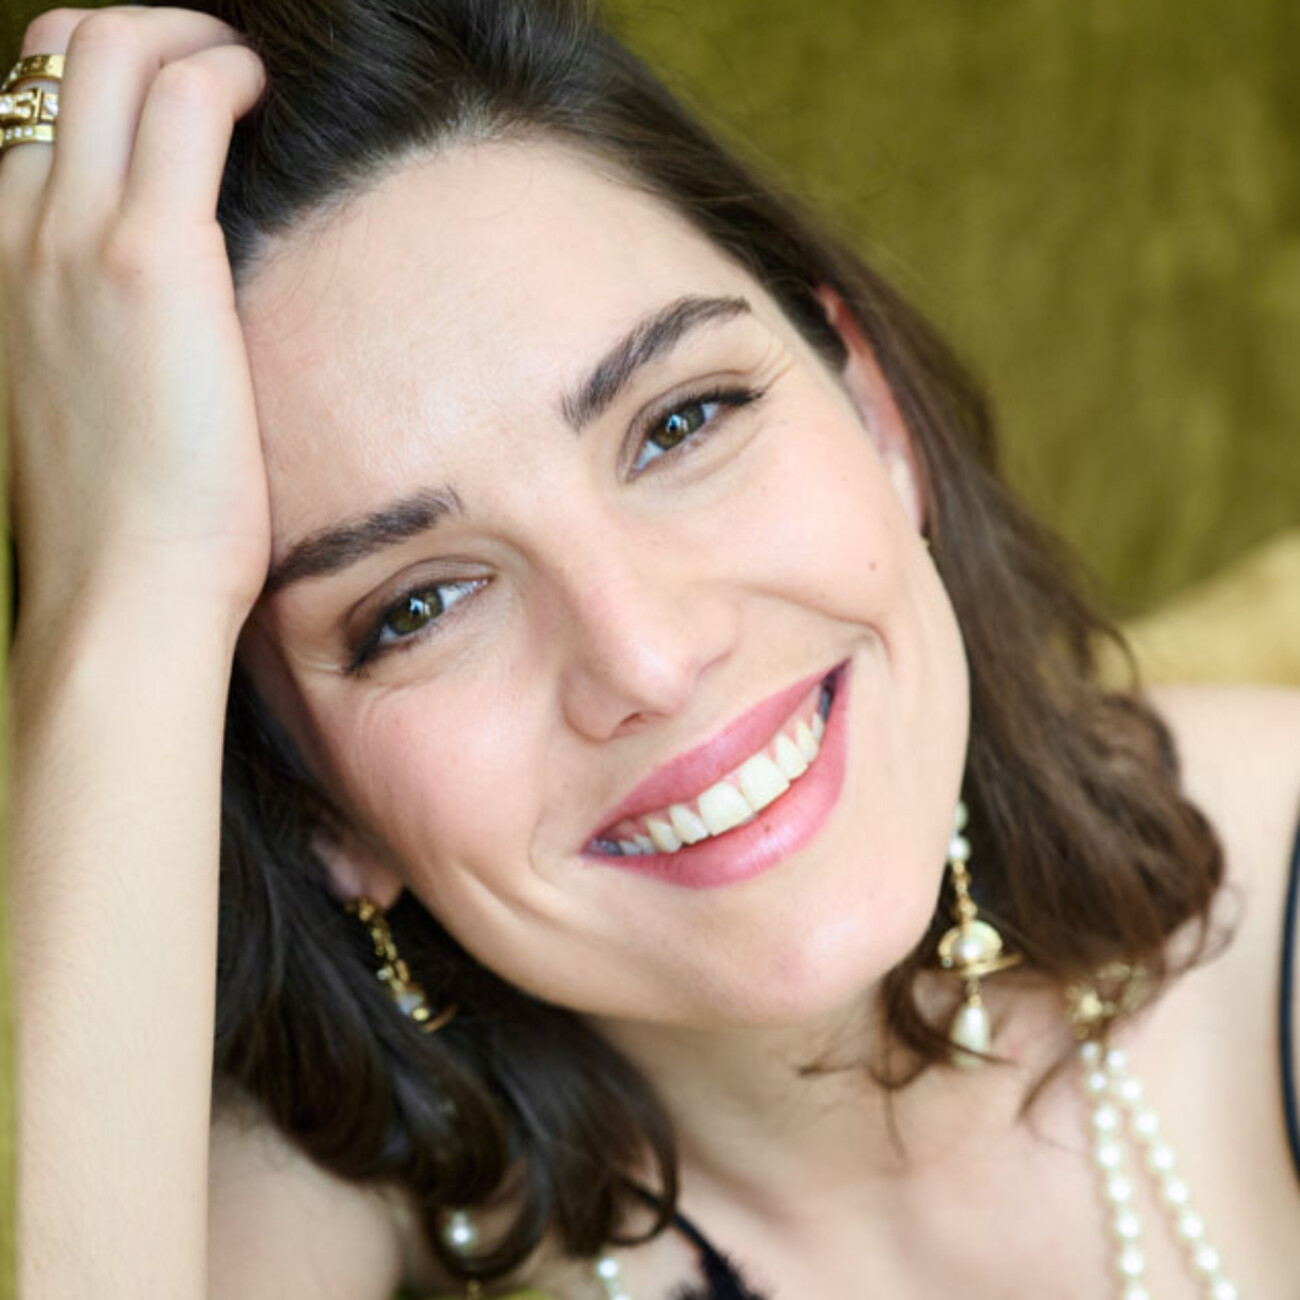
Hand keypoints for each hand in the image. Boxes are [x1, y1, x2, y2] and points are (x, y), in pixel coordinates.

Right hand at [1, 5, 269, 644]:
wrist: (119, 586)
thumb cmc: (119, 516)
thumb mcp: (70, 398)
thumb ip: (84, 323)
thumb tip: (147, 299)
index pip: (26, 111)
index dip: (99, 78)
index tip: (170, 96)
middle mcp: (13, 228)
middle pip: (61, 54)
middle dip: (145, 30)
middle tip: (217, 65)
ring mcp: (73, 236)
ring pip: (113, 53)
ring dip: (189, 37)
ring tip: (245, 72)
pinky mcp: (152, 261)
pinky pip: (185, 103)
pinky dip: (225, 71)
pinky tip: (263, 93)